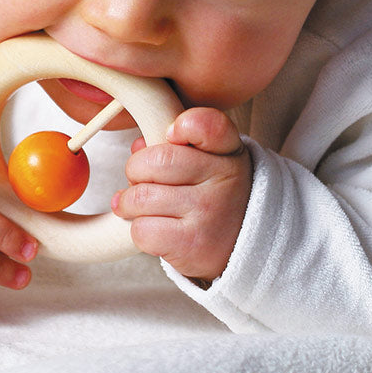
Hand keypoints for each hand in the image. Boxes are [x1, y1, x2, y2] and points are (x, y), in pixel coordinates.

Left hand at [112, 107, 250, 281]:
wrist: (242, 247)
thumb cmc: (214, 196)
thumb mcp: (212, 160)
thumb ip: (176, 145)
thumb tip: (137, 147)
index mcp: (228, 149)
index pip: (209, 125)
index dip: (185, 125)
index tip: (171, 133)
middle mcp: (223, 178)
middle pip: (157, 160)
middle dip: (135, 169)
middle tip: (140, 179)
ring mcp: (208, 211)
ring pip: (142, 196)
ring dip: (129, 203)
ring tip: (138, 206)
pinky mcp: (191, 243)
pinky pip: (143, 229)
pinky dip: (138, 230)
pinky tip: (151, 227)